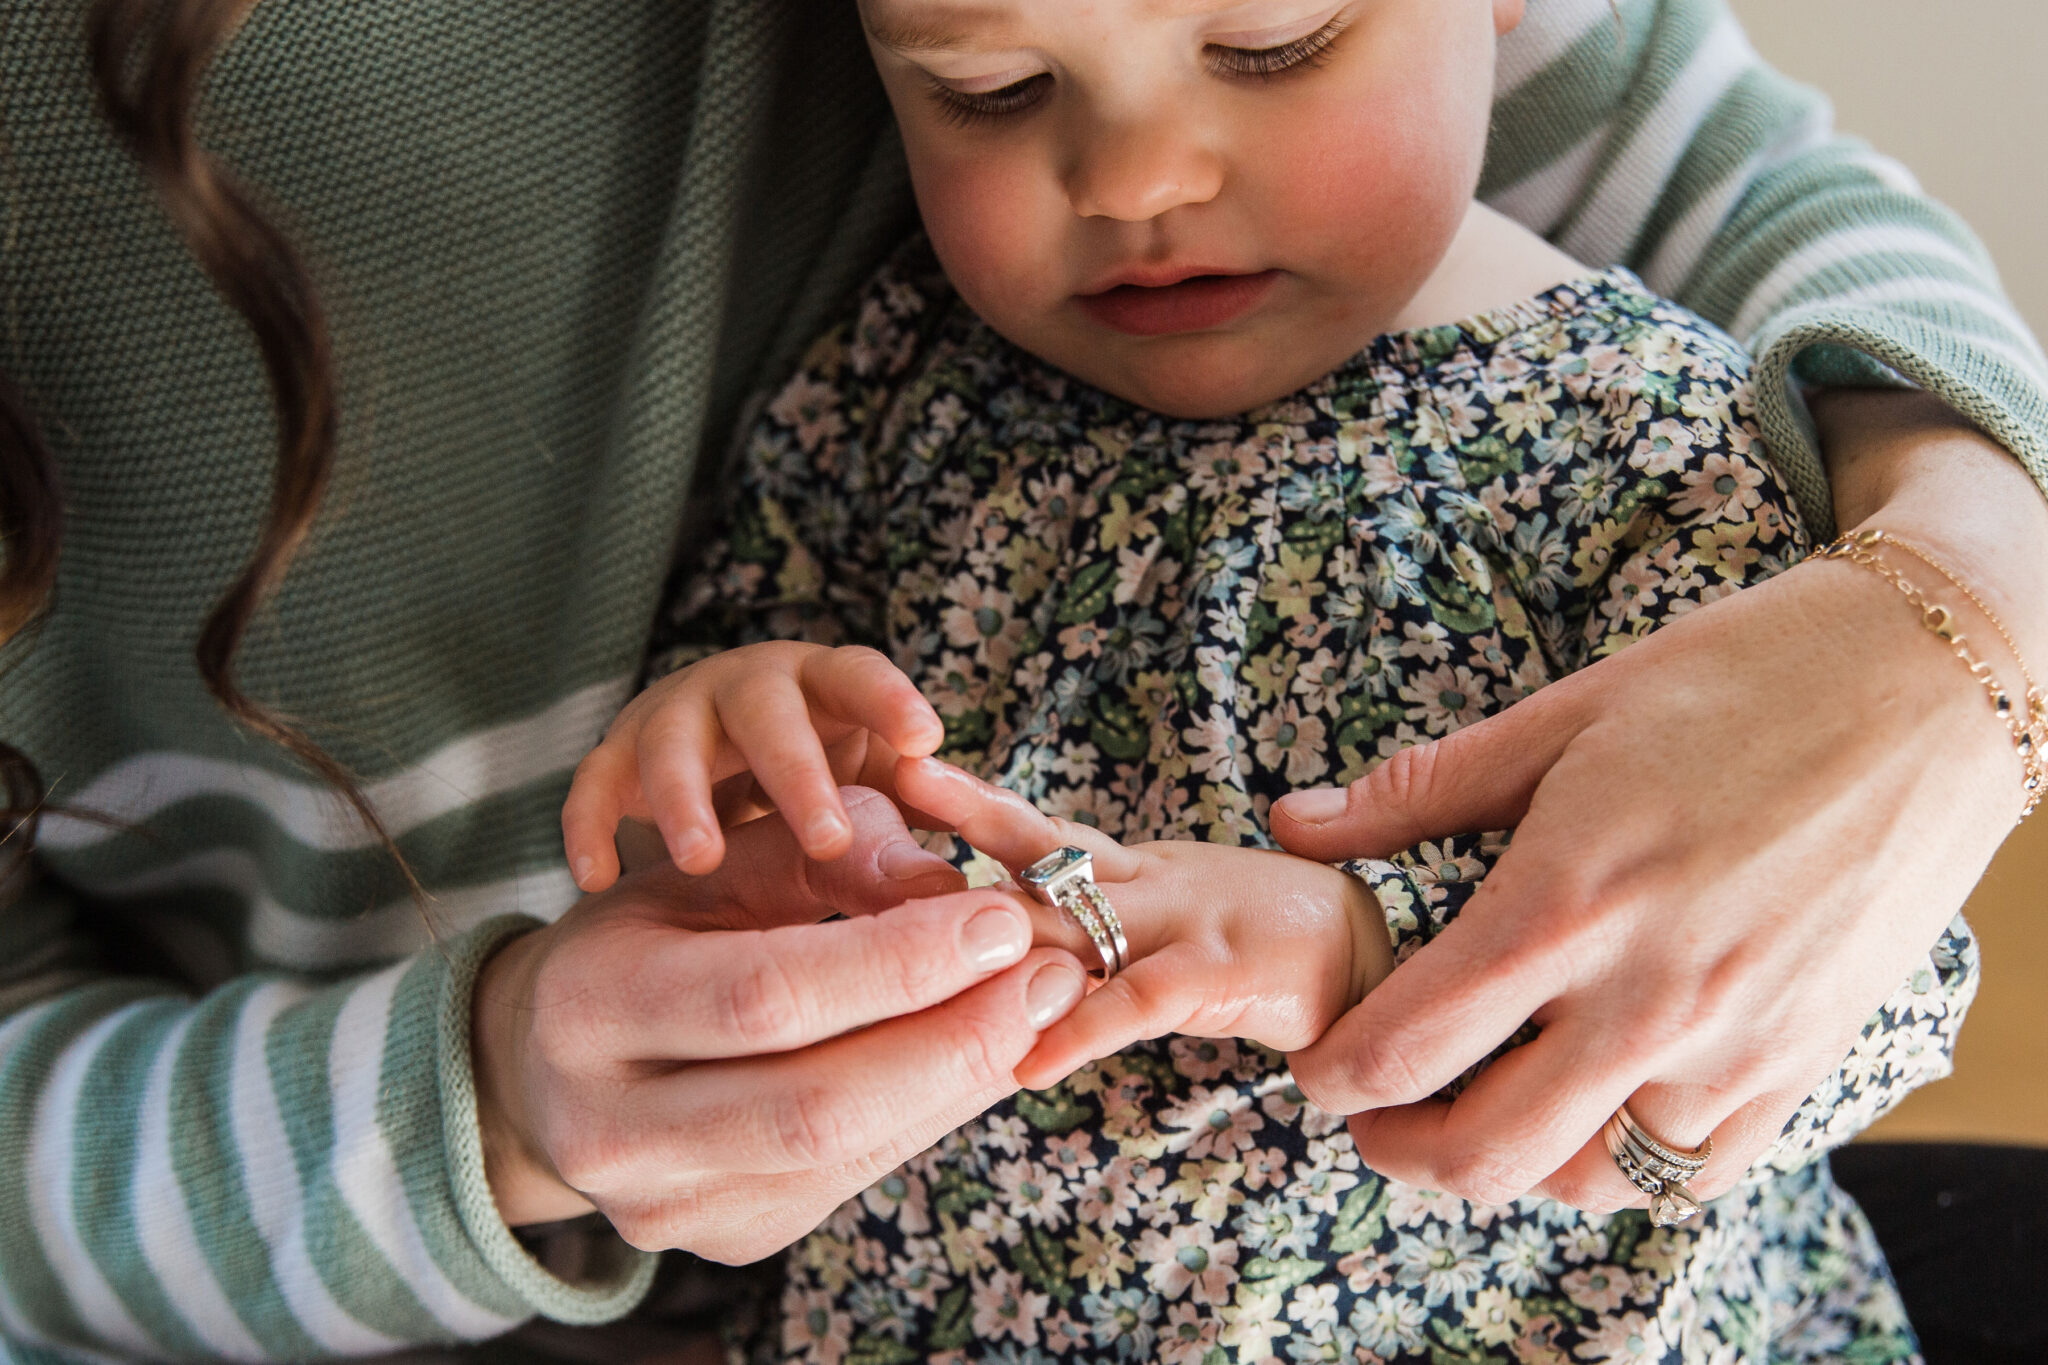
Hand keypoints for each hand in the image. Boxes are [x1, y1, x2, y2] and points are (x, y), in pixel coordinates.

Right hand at [474, 787, 1089, 1258]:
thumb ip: (823, 855)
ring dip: (963, 1078)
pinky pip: (855, 1177)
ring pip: (845, 1154)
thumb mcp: (710, 868)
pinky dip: (934, 1111)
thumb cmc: (651, 935)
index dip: (896, 963)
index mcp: (590, 1006)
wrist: (552, 1062)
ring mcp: (667, 1203)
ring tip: (1039, 1006)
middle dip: (952, 1037)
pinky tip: (986, 1052)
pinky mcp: (727, 1238)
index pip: (765, 997)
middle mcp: (612, 1127)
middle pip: (813, 1104)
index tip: (997, 915)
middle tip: (1047, 971)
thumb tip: (951, 883)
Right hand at [562, 642, 943, 887]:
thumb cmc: (821, 780)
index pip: (858, 674)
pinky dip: (591, 825)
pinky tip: (598, 877)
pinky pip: (593, 783)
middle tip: (828, 839)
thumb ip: (918, 824)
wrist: (715, 771)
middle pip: (769, 712)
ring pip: (672, 741)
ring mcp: (676, 717)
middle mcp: (748, 689)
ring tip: (702, 860)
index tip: (924, 737)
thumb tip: (970, 895)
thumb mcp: (872, 793)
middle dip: (796, 772)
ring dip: (686, 799)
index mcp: (824, 686)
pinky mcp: (615, 757)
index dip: (888, 698)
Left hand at [894, 758, 1395, 1089]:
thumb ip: (1092, 932)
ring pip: (1073, 915)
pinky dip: (1081, 1030)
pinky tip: (1025, 1061)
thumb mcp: (1165, 927)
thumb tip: (1000, 944)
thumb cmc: (1263, 945)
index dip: (958, 807)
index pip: (1029, 829)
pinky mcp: (1226, 972)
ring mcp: (1187, 919)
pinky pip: (1139, 1002)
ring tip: (911, 939)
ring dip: (993, 928)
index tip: (881, 786)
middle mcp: (1147, 881)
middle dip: (952, 834)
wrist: (1378, 961)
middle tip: (865, 811)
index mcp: (1130, 866)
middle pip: (1033, 850)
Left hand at [1271, 390, 2047, 1212]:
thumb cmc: (1741, 679)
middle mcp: (1647, 997)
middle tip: (1373, 1111)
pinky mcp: (1804, 1063)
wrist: (1930, 683)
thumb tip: (1294, 823)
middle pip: (1481, 1152)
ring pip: (1584, 1182)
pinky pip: (1691, 1172)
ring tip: (1477, 1107)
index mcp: (1565, 901)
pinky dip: (1621, 1165)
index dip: (1334, 1073)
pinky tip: (1589, 1108)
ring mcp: (1734, 1045)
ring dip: (1507, 1166)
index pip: (1406, 1045)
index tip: (1317, 1062)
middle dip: (1397, 1147)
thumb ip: (1418, 788)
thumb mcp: (1564, 714)